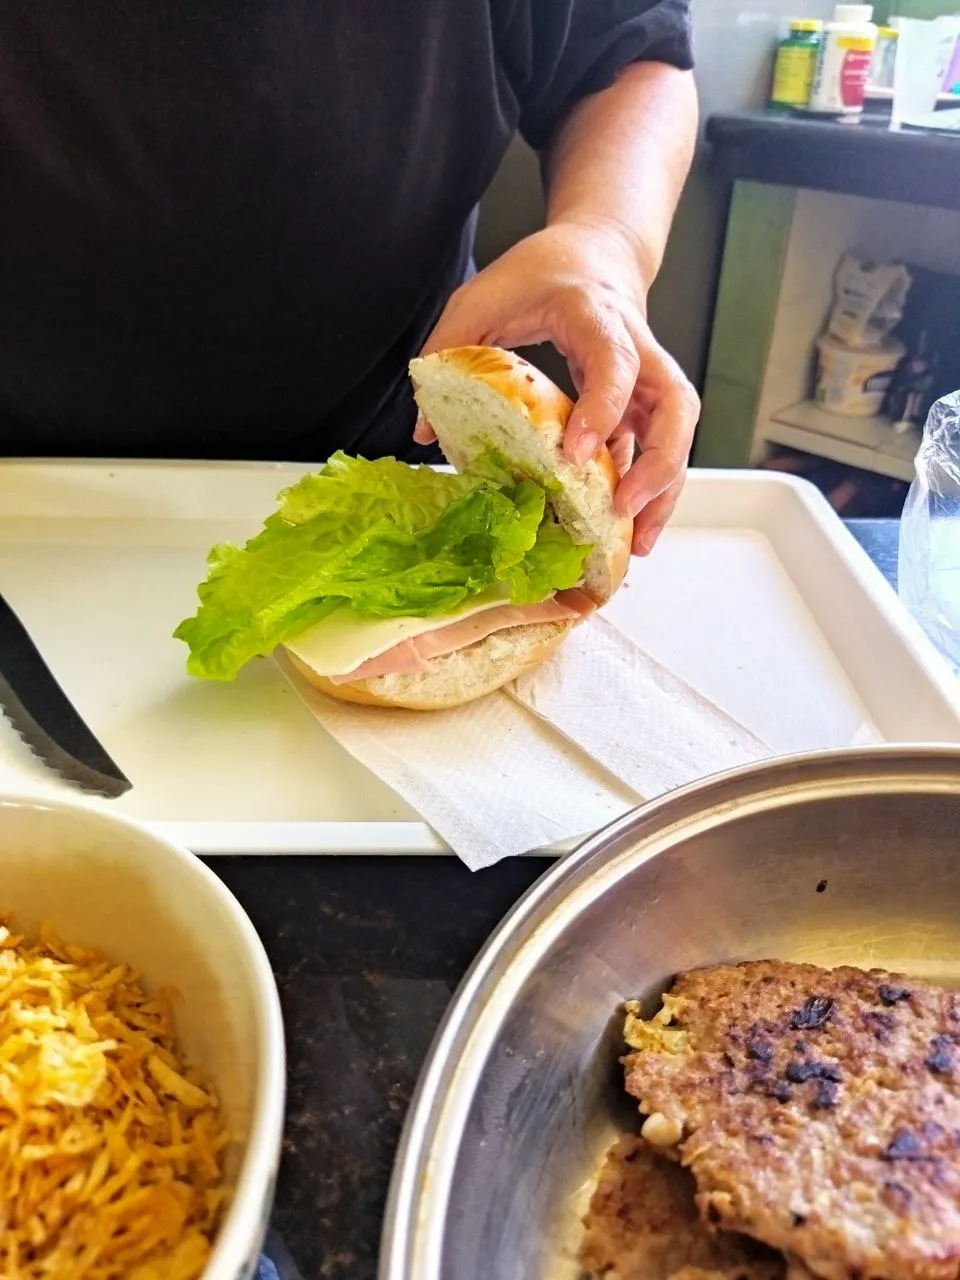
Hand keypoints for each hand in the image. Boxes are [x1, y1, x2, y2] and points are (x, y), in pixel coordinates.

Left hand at [416, 220, 699, 554]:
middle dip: (659, 462)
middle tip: (624, 507)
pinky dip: (652, 486)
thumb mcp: (480, 299)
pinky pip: (660, 444)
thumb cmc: (539, 272)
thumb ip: (448, 352)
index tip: (576, 454)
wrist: (594, 252)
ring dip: (665, 488)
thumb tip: (424, 432)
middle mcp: (637, 345)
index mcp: (594, 315)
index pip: (615, 363)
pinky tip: (630, 526)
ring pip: (678, 432)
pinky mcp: (646, 400)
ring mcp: (648, 375)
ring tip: (637, 540)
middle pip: (675, 404)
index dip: (601, 409)